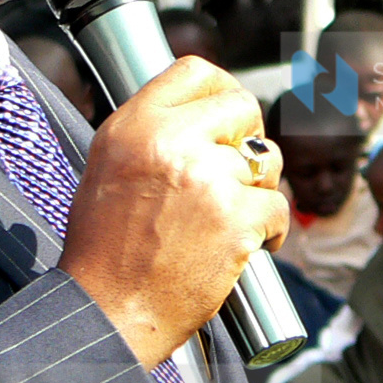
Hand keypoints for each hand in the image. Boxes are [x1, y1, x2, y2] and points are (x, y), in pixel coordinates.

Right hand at [60, 56, 288, 370]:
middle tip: (236, 170)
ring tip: (231, 213)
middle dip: (247, 136)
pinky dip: (270, 229)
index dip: (221, 90)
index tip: (228, 114)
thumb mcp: (108, 167)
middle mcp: (170, 142)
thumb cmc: (105, 250)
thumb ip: (150, 132)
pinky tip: (247, 243)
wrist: (108, 312)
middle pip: (242, 106)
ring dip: (258, 185)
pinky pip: (277, 206)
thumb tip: (199, 112)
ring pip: (265, 158)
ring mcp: (207, 179)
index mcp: (134, 126)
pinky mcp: (236, 219)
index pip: (196, 70)